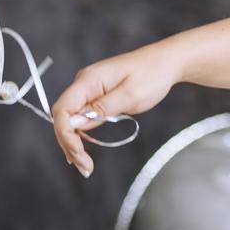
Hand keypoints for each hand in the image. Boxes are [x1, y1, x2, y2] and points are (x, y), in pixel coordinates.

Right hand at [51, 41, 184, 176]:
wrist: (167, 62)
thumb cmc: (153, 74)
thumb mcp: (130, 95)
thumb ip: (101, 109)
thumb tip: (74, 122)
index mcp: (88, 80)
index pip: (62, 109)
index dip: (65, 134)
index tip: (77, 154)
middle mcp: (84, 83)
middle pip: (63, 117)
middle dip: (69, 143)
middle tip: (84, 167)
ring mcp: (89, 89)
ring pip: (71, 119)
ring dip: (74, 142)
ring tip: (85, 165)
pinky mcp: (96, 95)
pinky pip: (82, 117)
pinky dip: (82, 134)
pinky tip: (84, 150)